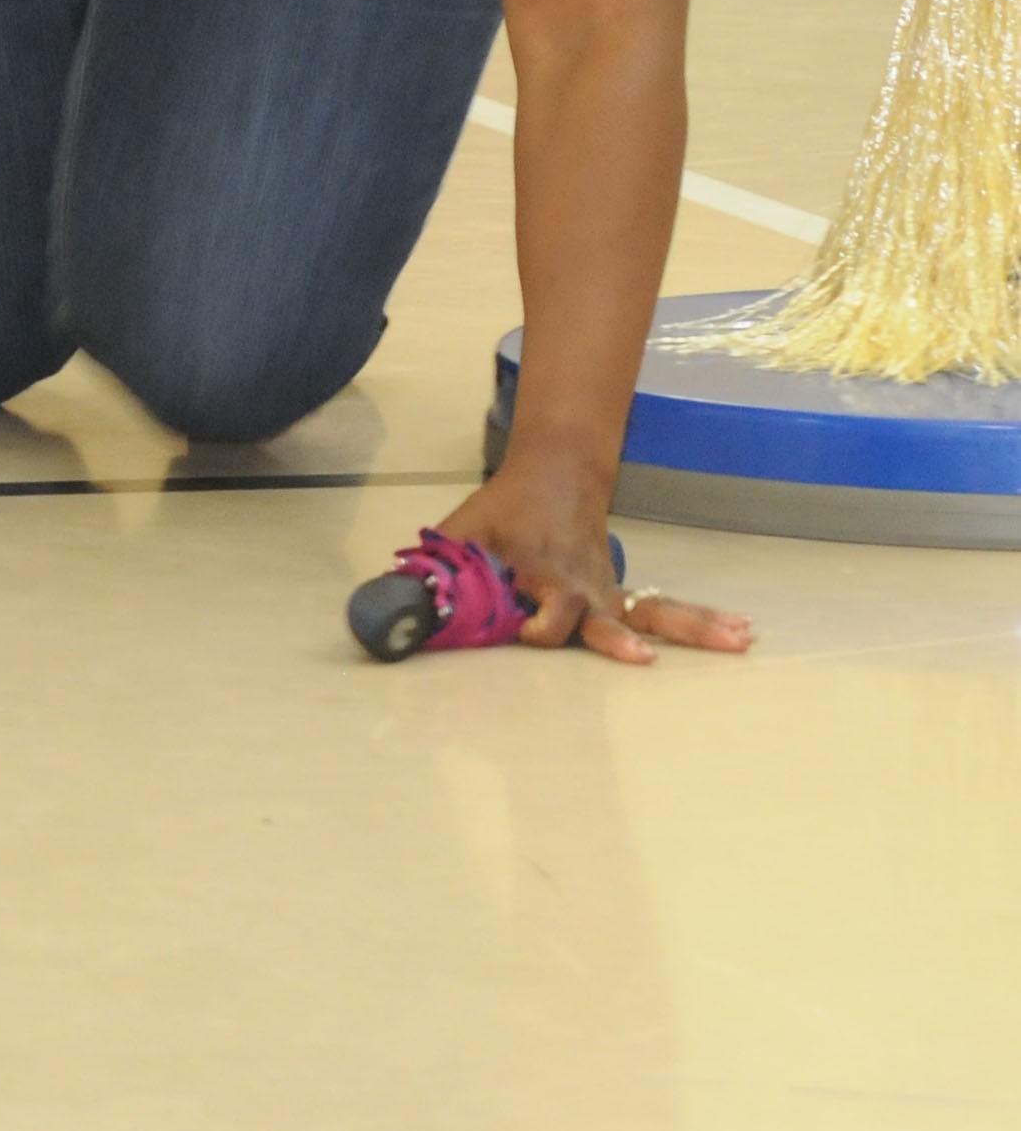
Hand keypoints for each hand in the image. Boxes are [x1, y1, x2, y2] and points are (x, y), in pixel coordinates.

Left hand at [439, 451, 753, 663]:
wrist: (554, 472)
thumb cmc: (500, 515)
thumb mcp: (459, 538)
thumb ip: (431, 579)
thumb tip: (389, 611)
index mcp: (539, 575)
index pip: (542, 615)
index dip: (533, 626)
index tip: (523, 632)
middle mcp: (580, 588)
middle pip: (598, 618)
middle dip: (612, 639)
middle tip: (637, 658)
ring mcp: (607, 593)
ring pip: (650, 614)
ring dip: (691, 628)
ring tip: (736, 640)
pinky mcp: (622, 595)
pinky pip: (665, 611)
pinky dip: (701, 621)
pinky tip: (741, 634)